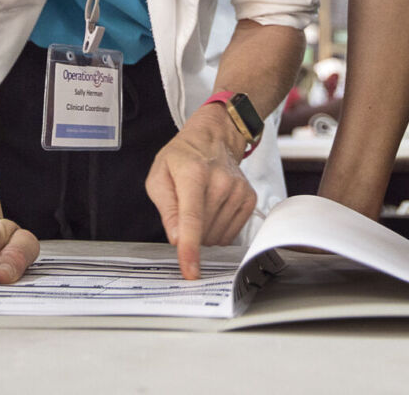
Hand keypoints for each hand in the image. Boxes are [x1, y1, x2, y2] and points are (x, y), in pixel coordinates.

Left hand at [146, 110, 256, 279]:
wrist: (214, 138)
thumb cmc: (183, 157)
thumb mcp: (159, 176)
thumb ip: (167, 209)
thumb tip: (176, 238)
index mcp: (193, 174)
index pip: (192, 219)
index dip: (190, 248)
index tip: (190, 271)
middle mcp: (221, 182)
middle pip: (204, 233)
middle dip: (190, 234)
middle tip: (185, 207)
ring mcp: (238, 191)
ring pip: (217, 237)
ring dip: (205, 232)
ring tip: (200, 205)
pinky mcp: (249, 198)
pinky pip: (231, 233)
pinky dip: (218, 230)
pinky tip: (214, 209)